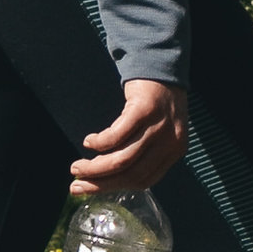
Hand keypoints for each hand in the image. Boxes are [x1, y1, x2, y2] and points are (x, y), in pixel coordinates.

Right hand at [70, 76, 187, 199]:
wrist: (161, 61)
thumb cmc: (157, 100)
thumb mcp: (160, 131)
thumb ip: (144, 153)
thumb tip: (109, 179)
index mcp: (175, 150)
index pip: (144, 180)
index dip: (115, 187)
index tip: (93, 190)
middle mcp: (170, 141)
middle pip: (133, 174)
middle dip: (101, 184)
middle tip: (77, 186)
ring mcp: (159, 125)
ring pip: (122, 159)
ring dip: (95, 168)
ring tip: (77, 168)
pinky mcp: (144, 109)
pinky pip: (117, 135)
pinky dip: (100, 143)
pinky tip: (89, 141)